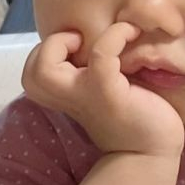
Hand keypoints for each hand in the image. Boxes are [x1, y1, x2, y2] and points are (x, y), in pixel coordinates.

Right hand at [22, 22, 184, 156]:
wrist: (152, 152)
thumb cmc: (137, 117)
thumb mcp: (108, 90)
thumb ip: (94, 72)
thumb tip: (99, 37)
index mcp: (68, 96)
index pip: (35, 72)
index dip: (50, 51)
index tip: (79, 45)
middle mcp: (70, 97)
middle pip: (31, 73)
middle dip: (47, 47)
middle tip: (80, 42)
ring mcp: (86, 95)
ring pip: (43, 69)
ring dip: (63, 41)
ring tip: (98, 38)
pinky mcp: (109, 92)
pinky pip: (101, 53)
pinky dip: (114, 35)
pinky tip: (132, 31)